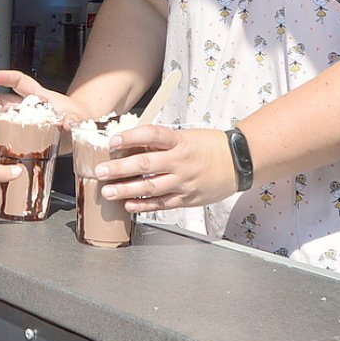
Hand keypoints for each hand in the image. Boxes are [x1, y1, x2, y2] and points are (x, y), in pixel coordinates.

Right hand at [0, 70, 95, 142]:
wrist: (79, 127)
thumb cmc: (77, 116)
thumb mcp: (77, 116)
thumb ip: (73, 119)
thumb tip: (68, 124)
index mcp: (38, 96)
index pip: (20, 82)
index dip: (5, 77)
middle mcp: (27, 107)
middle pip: (3, 102)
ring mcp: (24, 121)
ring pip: (2, 120)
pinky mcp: (25, 135)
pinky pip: (8, 138)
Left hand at [95, 125, 236, 212]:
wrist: (239, 162)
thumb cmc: (209, 146)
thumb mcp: (186, 136)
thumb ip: (161, 143)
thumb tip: (131, 145)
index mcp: (180, 141)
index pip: (152, 135)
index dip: (131, 137)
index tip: (113, 141)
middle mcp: (180, 161)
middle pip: (145, 164)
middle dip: (119, 169)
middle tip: (100, 171)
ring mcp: (184, 182)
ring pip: (150, 188)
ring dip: (126, 190)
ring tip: (107, 191)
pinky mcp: (187, 198)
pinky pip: (162, 203)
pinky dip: (144, 205)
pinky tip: (128, 204)